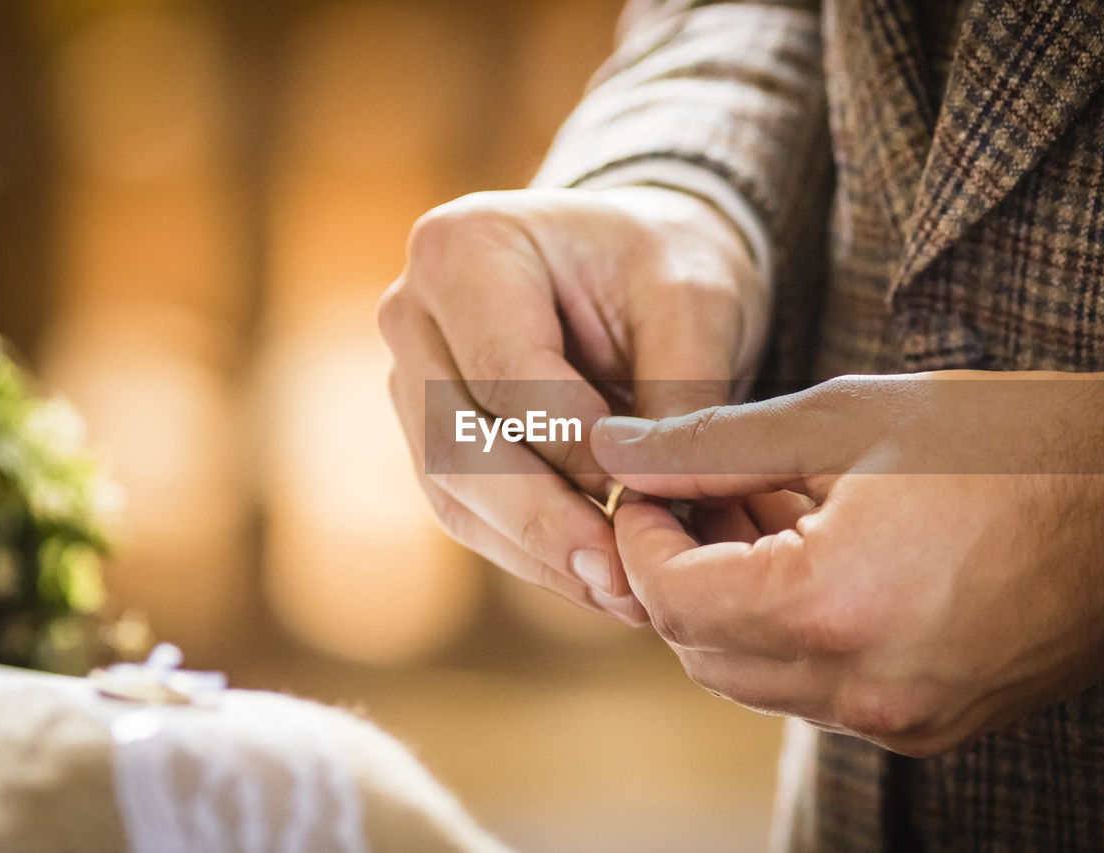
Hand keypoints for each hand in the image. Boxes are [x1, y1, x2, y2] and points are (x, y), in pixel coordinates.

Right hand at [377, 186, 765, 623]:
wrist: (633, 263)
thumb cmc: (663, 267)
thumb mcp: (694, 304)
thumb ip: (676, 397)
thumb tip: (646, 509)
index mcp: (465, 247)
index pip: (506, 372)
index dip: (572, 448)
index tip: (642, 500)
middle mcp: (412, 312)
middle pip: (460, 441)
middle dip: (545, 520)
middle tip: (622, 581)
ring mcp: (408, 377)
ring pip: (454, 489)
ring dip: (536, 551)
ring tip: (620, 596)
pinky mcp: (428, 434)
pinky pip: (465, 509)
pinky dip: (529, 551)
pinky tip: (593, 582)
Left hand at [590, 366, 1103, 753]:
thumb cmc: (1004, 439)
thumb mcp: (845, 419)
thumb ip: (712, 444)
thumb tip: (615, 450)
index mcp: (833, 606)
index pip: (671, 598)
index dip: (639, 538)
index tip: (646, 486)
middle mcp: (865, 686)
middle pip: (703, 652)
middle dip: (678, 572)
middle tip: (696, 495)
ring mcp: (904, 716)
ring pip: (757, 679)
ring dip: (732, 601)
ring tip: (759, 511)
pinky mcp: (936, 722)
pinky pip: (821, 690)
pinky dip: (792, 630)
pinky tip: (814, 554)